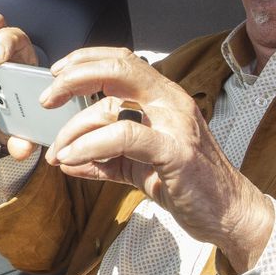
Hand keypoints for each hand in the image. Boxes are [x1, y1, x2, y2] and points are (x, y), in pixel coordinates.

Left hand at [41, 48, 274, 271]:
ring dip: (74, 132)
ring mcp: (175, 125)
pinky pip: (123, 138)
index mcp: (164, 98)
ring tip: (59, 155)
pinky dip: (90, 147)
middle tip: (47, 100)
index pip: (122, 61)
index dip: (86, 61)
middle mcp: (171, 103)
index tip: (57, 74)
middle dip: (74, 79)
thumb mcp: (139, 167)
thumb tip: (65, 159)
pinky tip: (73, 160)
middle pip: (117, 69)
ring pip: (112, 109)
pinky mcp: (175, 152)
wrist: (229, 213)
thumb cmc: (188, 185)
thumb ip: (104, 158)